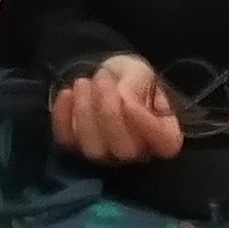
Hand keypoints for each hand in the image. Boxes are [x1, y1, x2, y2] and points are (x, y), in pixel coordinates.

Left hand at [49, 56, 184, 166]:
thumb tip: (123, 100)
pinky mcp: (78, 148)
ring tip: (83, 82)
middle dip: (109, 112)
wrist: (104, 78)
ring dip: (85, 112)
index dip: (146, 125)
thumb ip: (136, 85)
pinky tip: (68, 92)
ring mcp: (108, 155)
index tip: (129, 101)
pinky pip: (68, 140)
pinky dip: (64, 116)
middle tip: (101, 80)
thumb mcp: (139, 72)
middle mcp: (139, 152)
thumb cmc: (129, 78)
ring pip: (94, 149)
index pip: (165, 143)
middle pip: (125, 150)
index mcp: (164, 134)